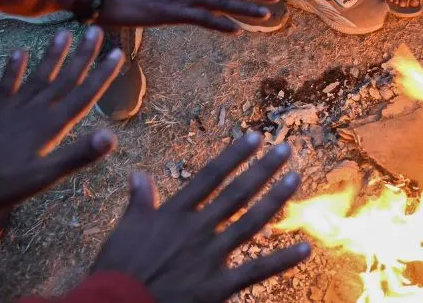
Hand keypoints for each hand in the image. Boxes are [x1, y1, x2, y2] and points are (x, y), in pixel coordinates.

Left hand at [0, 27, 120, 207]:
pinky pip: (6, 84)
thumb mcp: (45, 176)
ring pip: (39, 76)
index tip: (117, 53)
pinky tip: (19, 52)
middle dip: (83, 55)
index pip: (84, 95)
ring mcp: (14, 107)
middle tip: (96, 30)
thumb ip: (78, 155)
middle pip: (65, 78)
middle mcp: (36, 110)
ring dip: (53, 55)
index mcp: (52, 126)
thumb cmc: (3, 183)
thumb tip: (112, 136)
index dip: (102, 75)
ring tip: (64, 33)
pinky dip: (13, 68)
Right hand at [92, 134, 308, 300]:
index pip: (210, 176)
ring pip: (250, 222)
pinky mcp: (219, 286)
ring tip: (295, 179)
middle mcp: (197, 228)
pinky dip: (281, 260)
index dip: (234, 155)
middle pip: (236, 193)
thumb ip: (138, 202)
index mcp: (174, 213)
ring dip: (275, 199)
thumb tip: (139, 174)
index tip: (255, 137)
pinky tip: (305, 248)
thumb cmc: (117, 271)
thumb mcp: (124, 230)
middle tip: (287, 149)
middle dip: (263, 169)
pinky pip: (256, 270)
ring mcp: (210, 256)